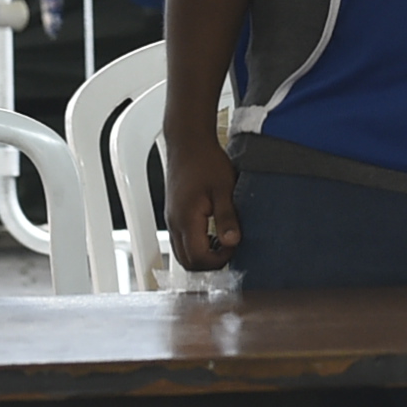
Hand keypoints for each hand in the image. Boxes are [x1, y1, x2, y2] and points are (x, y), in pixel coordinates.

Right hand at [165, 133, 240, 271]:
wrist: (188, 142)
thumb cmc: (206, 161)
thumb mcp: (224, 188)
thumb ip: (227, 217)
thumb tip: (232, 242)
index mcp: (186, 219)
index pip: (197, 258)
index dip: (219, 259)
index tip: (234, 245)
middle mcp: (174, 224)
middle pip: (187, 262)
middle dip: (210, 263)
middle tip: (230, 248)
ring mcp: (171, 220)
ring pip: (182, 253)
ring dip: (202, 255)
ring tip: (223, 240)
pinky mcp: (173, 215)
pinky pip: (181, 241)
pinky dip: (196, 245)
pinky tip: (213, 232)